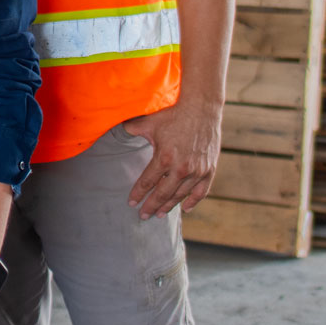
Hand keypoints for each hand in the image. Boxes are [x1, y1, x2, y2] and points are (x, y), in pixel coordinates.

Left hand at [123, 101, 222, 220]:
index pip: (147, 182)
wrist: (201, 108)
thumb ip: (132, 130)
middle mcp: (180, 168)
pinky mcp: (209, 170)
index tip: (132, 203)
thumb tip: (116, 129)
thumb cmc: (173, 115)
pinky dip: (193, 202)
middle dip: (151, 206)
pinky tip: (185, 208)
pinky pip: (200, 192)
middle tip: (143, 216)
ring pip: (180, 195)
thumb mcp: (149, 123)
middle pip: (162, 194)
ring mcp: (196, 171)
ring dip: (169, 206)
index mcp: (163, 158)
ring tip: (160, 214)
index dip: (138, 194)